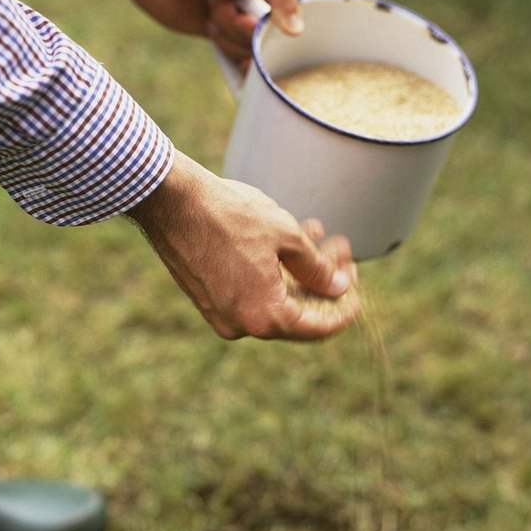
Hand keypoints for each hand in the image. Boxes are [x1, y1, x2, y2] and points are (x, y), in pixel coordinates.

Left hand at [101, 0, 302, 62]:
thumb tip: (297, 33)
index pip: (294, 15)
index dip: (264, 16)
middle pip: (273, 38)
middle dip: (240, 27)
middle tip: (218, 2)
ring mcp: (253, 17)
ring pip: (253, 49)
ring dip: (225, 33)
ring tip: (210, 7)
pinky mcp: (233, 34)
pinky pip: (242, 58)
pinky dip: (224, 47)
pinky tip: (212, 29)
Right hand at [128, 151, 359, 341]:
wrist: (172, 203)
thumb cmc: (229, 215)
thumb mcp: (286, 236)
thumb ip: (318, 269)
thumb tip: (338, 288)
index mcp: (264, 317)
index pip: (321, 327)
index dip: (346, 306)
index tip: (358, 281)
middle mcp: (242, 326)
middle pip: (299, 313)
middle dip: (324, 280)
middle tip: (340, 247)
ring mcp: (222, 316)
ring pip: (276, 299)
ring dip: (300, 270)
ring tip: (317, 232)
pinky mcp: (208, 300)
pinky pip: (252, 294)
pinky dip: (274, 273)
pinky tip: (286, 239)